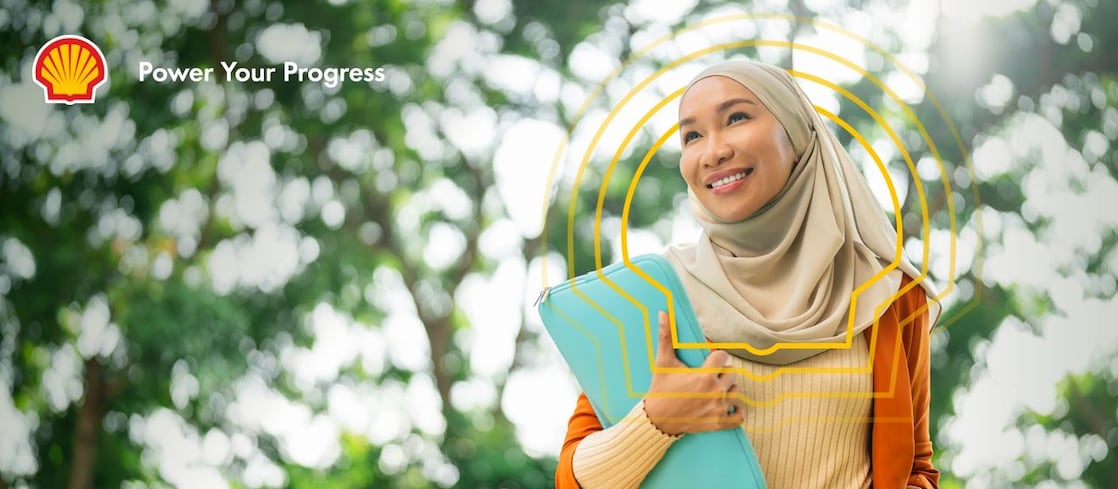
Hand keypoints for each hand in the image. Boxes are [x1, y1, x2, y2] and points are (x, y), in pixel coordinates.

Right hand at [643, 311, 744, 435]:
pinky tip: (725, 406)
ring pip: (736, 391)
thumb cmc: (660, 389)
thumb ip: (666, 337)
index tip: (708, 361)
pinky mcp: (719, 423)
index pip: (723, 357)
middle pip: (732, 373)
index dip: (716, 357)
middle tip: (708, 377)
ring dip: (727, 390)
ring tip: (713, 390)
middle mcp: (715, 392)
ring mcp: (719, 408)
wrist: (657, 420)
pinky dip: (735, 412)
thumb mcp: (663, 363)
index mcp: (705, 376)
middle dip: (721, 373)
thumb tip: (663, 313)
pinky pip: (739, 416)